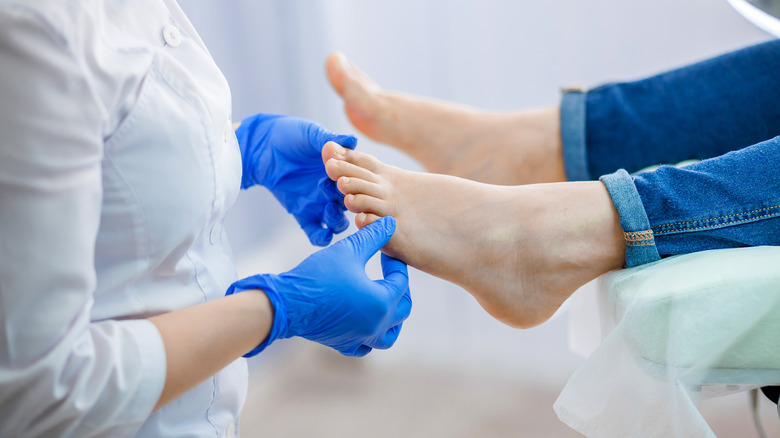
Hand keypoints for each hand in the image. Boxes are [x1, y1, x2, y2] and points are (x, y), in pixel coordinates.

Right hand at [227, 216, 411, 356]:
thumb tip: (390, 223)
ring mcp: (360, 338)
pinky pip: (366, 345)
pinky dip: (371, 335)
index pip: (401, 281)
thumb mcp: (349, 250)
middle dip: (399, 288)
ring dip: (392, 317)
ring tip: (384, 300)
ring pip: (389, 334)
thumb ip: (373, 236)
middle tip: (388, 273)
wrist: (286, 303)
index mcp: (381, 302)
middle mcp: (376, 325)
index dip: (396, 264)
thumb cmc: (318, 276)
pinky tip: (365, 321)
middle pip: (402, 308)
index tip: (385, 252)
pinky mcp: (344, 344)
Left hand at [236, 114, 357, 245]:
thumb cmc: (288, 135)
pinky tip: (324, 235)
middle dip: (349, 203)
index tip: (347, 179)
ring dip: (337, 221)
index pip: (356, 181)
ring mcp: (318, 203)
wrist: (262, 146)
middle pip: (350, 203)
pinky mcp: (302, 213)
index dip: (355, 183)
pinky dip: (321, 237)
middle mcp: (332, 189)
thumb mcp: (310, 135)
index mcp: (340, 170)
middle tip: (340, 197)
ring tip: (329, 212)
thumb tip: (352, 139)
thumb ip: (330, 139)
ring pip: (336, 220)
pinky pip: (315, 231)